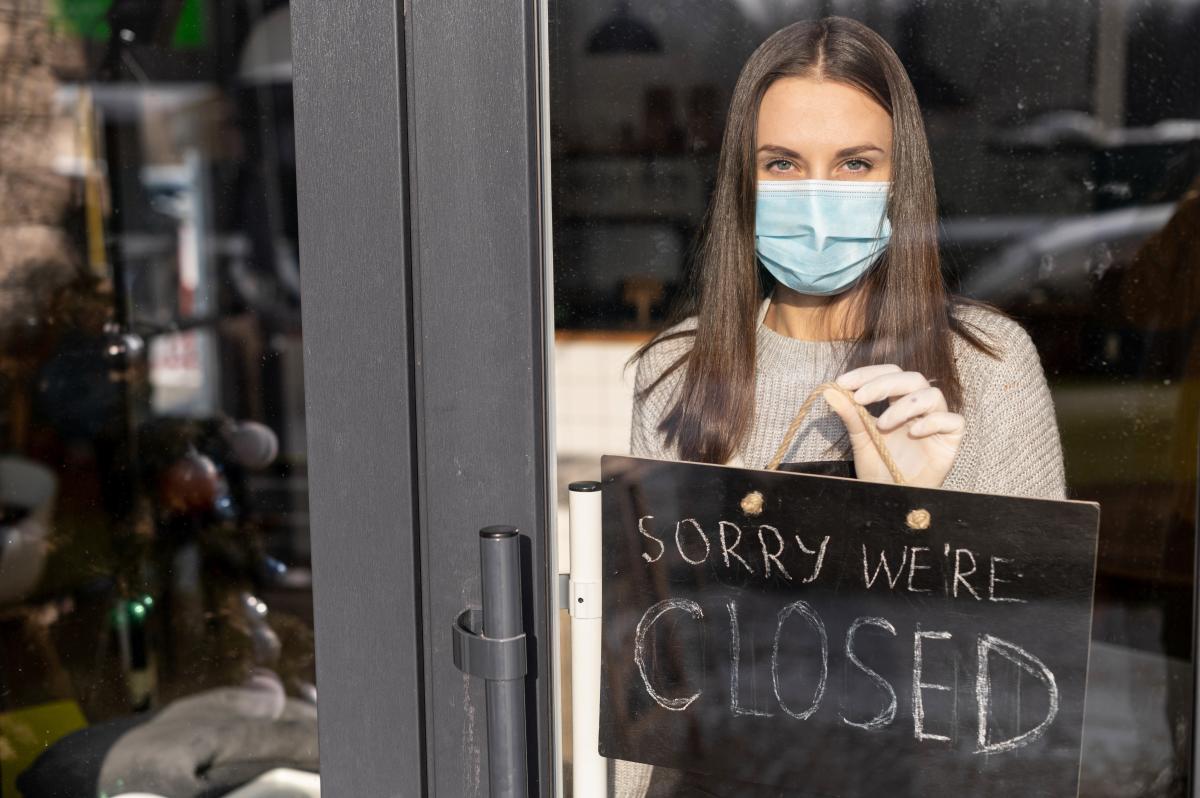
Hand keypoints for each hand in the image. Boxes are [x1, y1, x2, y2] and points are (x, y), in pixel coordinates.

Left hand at [822, 365, 963, 487]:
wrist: (892, 495)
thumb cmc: (879, 466)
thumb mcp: (860, 439)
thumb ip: (849, 414)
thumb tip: (828, 391)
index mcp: (898, 401)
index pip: (889, 374)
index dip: (868, 374)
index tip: (843, 382)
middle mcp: (919, 407)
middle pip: (911, 379)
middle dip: (884, 384)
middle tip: (860, 397)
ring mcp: (937, 421)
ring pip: (932, 395)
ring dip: (905, 405)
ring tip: (883, 425)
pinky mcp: (951, 439)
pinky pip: (952, 421)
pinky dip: (933, 422)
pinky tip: (914, 432)